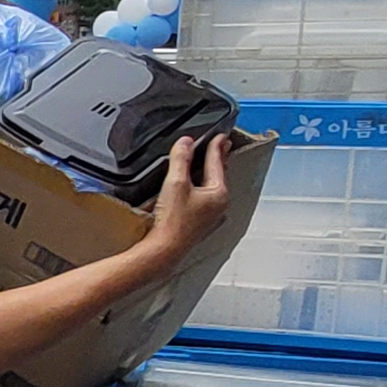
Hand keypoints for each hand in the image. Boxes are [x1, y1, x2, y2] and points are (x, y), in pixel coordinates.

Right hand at [141, 133, 235, 263]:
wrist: (164, 250)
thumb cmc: (172, 221)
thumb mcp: (175, 182)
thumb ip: (181, 159)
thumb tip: (186, 142)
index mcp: (218, 193)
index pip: (217, 163)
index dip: (217, 147)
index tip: (221, 136)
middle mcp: (219, 206)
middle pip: (219, 176)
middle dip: (219, 160)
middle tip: (222, 147)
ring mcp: (211, 217)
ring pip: (213, 189)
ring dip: (211, 175)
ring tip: (210, 165)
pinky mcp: (201, 226)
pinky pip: (206, 202)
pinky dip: (203, 191)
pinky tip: (196, 191)